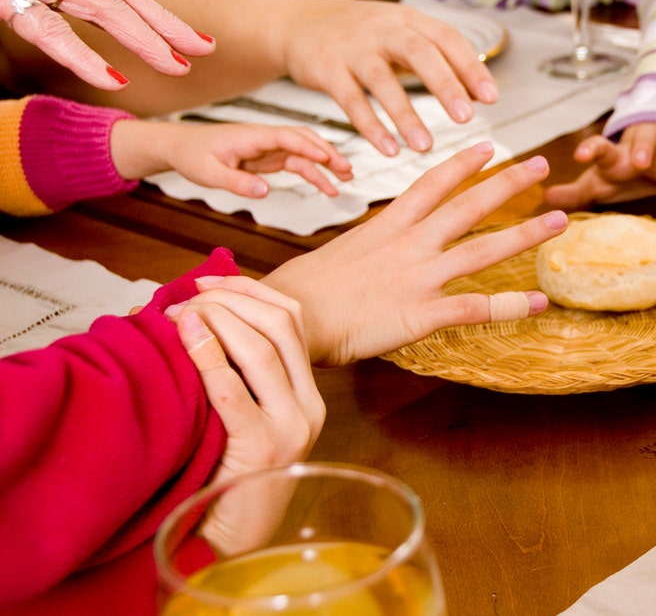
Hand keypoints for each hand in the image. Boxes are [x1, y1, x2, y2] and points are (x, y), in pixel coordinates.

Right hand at [0, 0, 212, 88]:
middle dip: (164, 23)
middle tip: (204, 50)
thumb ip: (46, 1)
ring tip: (174, 64)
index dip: (158, 14)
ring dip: (139, 36)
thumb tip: (81, 29)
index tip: (198, 41)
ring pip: (94, 4)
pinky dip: (80, 54)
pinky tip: (111, 79)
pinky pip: (45, 28)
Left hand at [110, 121, 352, 197]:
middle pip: (304, 140)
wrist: (181, 146)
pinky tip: (328, 188)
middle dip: (328, 153)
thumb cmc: (192, 155)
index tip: (328, 159)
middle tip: (347, 170)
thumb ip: (238, 182)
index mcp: (252, 136)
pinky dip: (314, 174)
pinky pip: (297, 164)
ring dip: (326, 164)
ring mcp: (269, 147)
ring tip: (346, 180)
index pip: (287, 137)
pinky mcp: (269, 158)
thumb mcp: (209, 173)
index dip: (309, 147)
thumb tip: (266, 191)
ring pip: (305, 153)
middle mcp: (265, 138)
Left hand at [172, 279, 324, 552]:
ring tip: (180, 317)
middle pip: (280, 325)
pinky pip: (235, 391)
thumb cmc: (225, 475)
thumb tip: (186, 313)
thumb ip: (229, 371)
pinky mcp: (265, 448)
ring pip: (262, 348)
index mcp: (307, 393)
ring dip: (216, 322)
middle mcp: (308, 406)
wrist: (232, 539)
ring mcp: (292, 426)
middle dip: (229, 301)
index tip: (205, 282)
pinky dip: (209, 359)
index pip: (291, 318)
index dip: (248, 289)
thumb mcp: (240, 416)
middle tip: (186, 300)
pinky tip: (186, 343)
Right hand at [259, 142, 566, 366]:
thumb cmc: (304, 291)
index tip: (488, 146)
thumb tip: (381, 251)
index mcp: (388, 227)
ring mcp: (418, 278)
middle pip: (468, 206)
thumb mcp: (341, 255)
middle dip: (508, 183)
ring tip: (559, 220)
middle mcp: (409, 245)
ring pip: (482, 249)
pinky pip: (473, 307)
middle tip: (541, 164)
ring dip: (524, 234)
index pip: (432, 184)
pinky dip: (509, 305)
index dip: (463, 164)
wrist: (288, 316)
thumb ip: (371, 248)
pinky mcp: (420, 314)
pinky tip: (537, 302)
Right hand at [280, 0, 498, 156]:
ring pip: (382, 80)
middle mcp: (383, 29)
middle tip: (465, 117)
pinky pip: (351, 100)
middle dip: (444, 85)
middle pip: (419, 52)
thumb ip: (439, 61)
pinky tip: (388, 148)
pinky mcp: (326, 69)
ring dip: (405, 114)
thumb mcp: (402, 36)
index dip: (470, 67)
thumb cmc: (360, 36)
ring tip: (424, 145)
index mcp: (408, 20)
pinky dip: (370, 125)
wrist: (298, 23)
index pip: (447, 39)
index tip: (491, 96)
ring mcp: (353, 48)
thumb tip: (480, 94)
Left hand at [544, 123, 655, 209]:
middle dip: (641, 150)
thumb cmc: (622, 170)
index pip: (600, 148)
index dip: (590, 149)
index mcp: (616, 155)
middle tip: (638, 162)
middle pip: (641, 144)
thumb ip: (575, 192)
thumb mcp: (599, 181)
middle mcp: (642, 148)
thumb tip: (545, 197)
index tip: (579, 155)